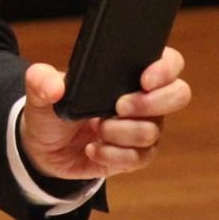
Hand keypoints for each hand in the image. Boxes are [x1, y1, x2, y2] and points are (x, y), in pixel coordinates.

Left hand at [19, 47, 189, 179]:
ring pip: (153, 131)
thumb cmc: (52, 110)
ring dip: (121, 132)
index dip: (166, 68)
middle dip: (151, 102)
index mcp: (129, 74)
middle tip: (118, 106)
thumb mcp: (39, 91)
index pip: (169, 62)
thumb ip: (40, 80)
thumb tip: (55, 87)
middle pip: (179, 94)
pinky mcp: (134, 156)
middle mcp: (144, 100)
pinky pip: (140, 157)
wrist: (44, 149)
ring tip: (96, 129)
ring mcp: (142, 128)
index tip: (144, 79)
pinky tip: (93, 148)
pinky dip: (113, 154)